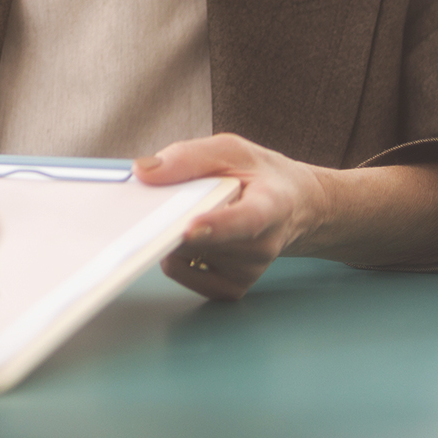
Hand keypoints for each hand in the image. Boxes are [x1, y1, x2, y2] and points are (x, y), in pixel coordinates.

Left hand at [134, 133, 327, 300]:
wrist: (293, 206)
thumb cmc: (259, 175)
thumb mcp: (230, 150)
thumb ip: (188, 157)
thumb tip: (144, 172)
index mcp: (271, 205)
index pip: (245, 222)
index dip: (217, 227)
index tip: (189, 228)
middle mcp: (263, 245)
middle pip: (204, 243)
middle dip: (174, 221)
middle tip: (164, 200)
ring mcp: (248, 271)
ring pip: (187, 256)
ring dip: (172, 233)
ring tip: (191, 211)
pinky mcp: (231, 287)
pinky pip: (183, 273)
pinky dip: (174, 253)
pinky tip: (189, 234)